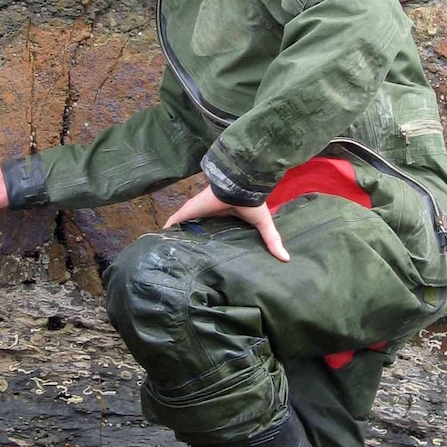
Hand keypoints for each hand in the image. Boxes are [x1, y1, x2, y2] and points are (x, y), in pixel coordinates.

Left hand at [163, 185, 289, 261]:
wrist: (239, 186)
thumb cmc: (250, 203)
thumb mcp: (263, 225)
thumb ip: (271, 241)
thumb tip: (286, 259)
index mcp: (224, 218)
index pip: (214, 231)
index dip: (210, 241)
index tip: (207, 255)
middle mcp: (208, 215)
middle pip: (196, 229)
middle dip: (191, 239)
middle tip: (185, 257)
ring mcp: (197, 212)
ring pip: (183, 225)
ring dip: (177, 234)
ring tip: (169, 251)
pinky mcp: (189, 210)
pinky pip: (174, 220)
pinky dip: (167, 228)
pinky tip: (159, 239)